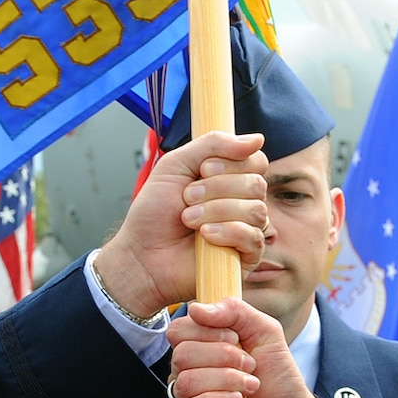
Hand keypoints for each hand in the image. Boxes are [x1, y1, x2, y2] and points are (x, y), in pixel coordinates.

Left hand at [95, 131, 267, 320]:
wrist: (141, 254)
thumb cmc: (154, 213)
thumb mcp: (176, 165)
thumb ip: (213, 144)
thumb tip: (257, 139)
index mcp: (230, 180)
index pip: (256, 161)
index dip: (233, 162)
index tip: (203, 169)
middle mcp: (242, 203)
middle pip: (256, 184)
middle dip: (217, 188)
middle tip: (187, 198)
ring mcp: (246, 231)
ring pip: (256, 210)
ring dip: (216, 211)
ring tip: (188, 219)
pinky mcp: (246, 258)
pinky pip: (253, 237)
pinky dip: (227, 232)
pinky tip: (205, 236)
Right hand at [166, 298, 330, 397]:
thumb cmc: (278, 378)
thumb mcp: (265, 331)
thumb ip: (235, 310)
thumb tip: (196, 308)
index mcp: (198, 348)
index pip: (178, 331)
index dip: (208, 333)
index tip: (236, 340)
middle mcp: (186, 374)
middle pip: (181, 356)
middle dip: (224, 359)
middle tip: (249, 367)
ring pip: (185, 383)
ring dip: (226, 381)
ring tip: (249, 387)